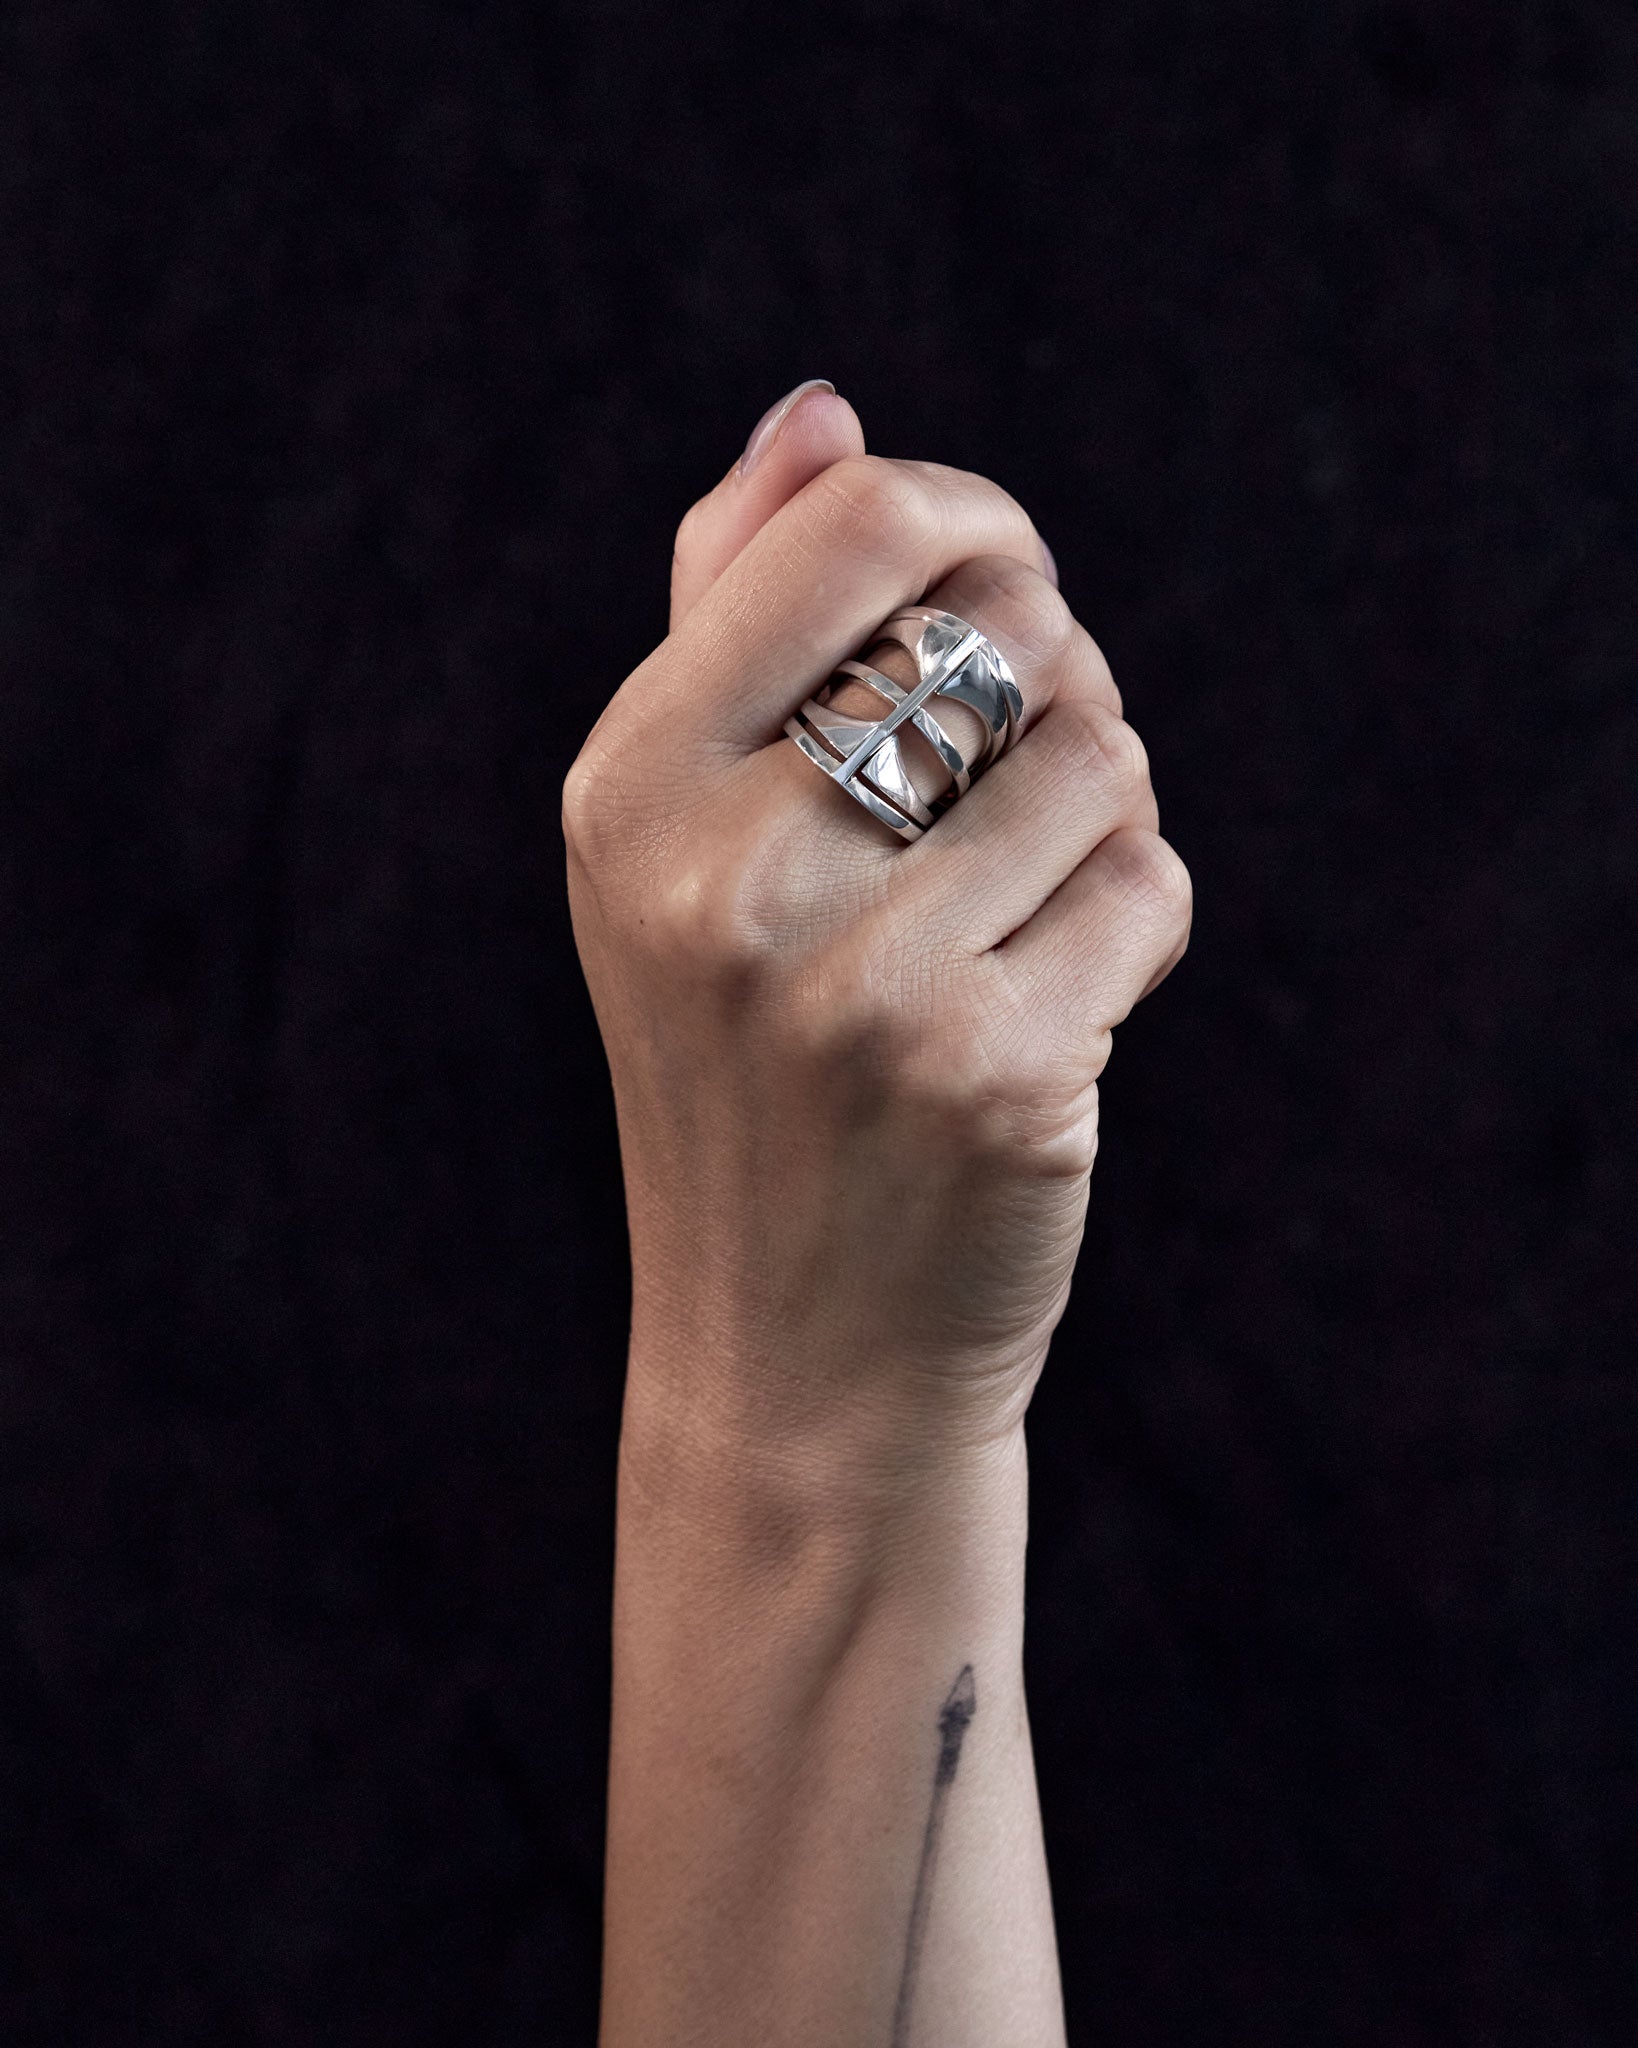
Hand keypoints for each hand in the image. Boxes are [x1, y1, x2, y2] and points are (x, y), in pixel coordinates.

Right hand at [564, 389, 1191, 1485]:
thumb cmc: (749, 1068)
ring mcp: (858, 983)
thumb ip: (729, 613)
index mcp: (629, 787)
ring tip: (1016, 911)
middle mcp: (723, 875)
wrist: (794, 1356)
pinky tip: (1060, 1003)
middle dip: (1049, 679)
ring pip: (1102, 752)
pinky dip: (1138, 923)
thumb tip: (817, 408)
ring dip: (1096, 815)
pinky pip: (1152, 882)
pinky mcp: (995, 1072)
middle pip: (1010, 624)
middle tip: (1004, 785)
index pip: (859, 522)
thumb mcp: (680, 846)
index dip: (974, 523)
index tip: (997, 587)